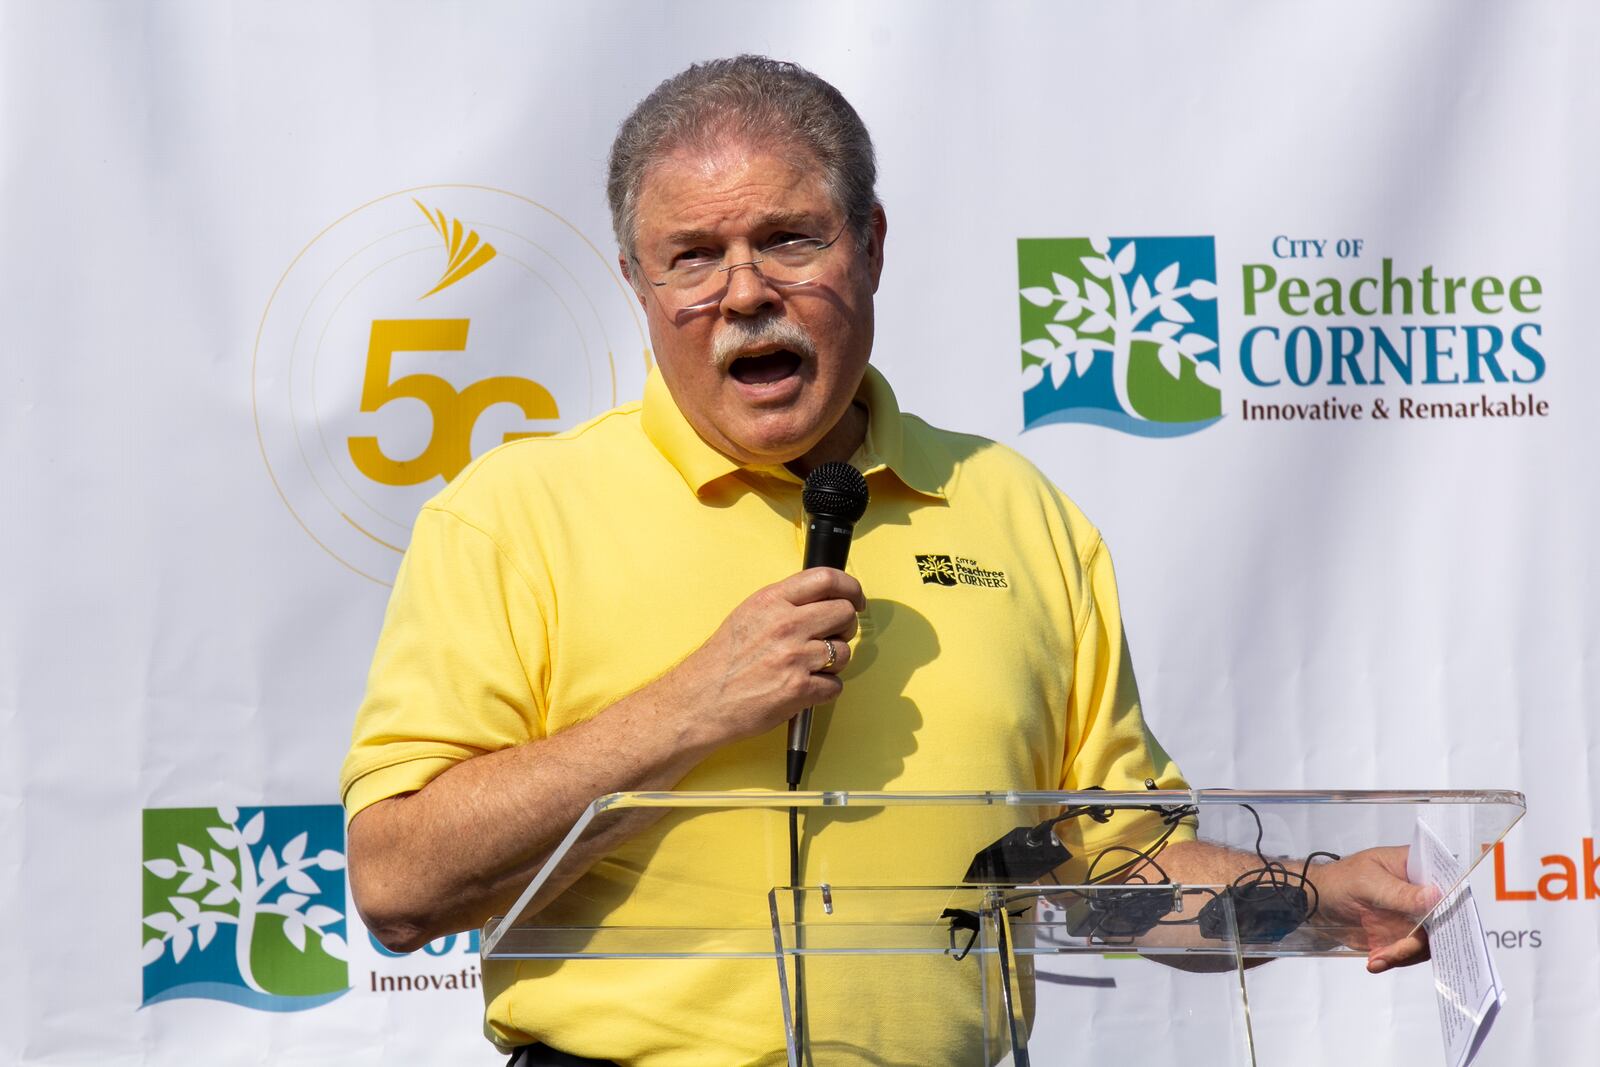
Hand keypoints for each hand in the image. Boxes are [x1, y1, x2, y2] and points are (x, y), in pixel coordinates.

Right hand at [669, 567, 863, 749]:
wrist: (699, 701)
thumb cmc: (721, 662)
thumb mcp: (748, 614)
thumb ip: (784, 603)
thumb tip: (821, 599)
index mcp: (772, 601)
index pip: (827, 579)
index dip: (850, 587)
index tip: (855, 598)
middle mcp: (785, 624)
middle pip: (844, 613)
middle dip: (845, 626)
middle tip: (833, 636)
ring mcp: (794, 657)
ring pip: (844, 652)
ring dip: (834, 662)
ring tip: (810, 667)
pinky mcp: (799, 689)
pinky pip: (835, 685)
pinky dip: (825, 690)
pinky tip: (804, 688)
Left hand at [1312, 845, 1439, 972]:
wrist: (1317, 903)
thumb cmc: (1340, 880)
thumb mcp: (1368, 882)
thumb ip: (1401, 892)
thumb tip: (1436, 896)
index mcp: (1415, 868)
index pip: (1446, 882)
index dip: (1452, 901)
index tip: (1446, 921)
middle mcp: (1419, 893)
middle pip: (1442, 918)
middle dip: (1425, 939)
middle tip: (1401, 949)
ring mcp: (1412, 916)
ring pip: (1428, 940)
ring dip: (1406, 953)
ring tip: (1379, 957)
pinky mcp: (1401, 935)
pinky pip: (1410, 952)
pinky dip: (1395, 959)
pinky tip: (1375, 961)